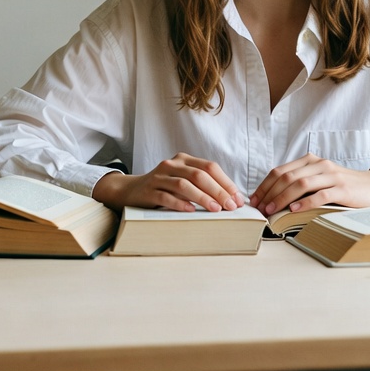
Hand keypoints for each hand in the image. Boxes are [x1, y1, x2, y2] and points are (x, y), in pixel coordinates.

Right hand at [92, 153, 243, 213]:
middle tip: (230, 206)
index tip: (238, 199)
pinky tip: (191, 211)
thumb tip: (230, 199)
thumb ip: (202, 185)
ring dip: (202, 197)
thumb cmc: (164, 188)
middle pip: (199, 175)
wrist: (131, 190)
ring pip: (184, 184)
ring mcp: (159, 176)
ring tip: (215, 209)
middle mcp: (172, 164)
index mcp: (184, 159)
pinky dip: (180, 203)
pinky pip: (166, 196)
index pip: (210, 167)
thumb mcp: (183, 181)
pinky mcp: (148, 190)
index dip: (226, 182)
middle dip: (218, 191)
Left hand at [249, 154, 369, 215]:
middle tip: (260, 208)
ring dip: (283, 198)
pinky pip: (321, 194)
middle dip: (270, 193)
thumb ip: (300, 183)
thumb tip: (272, 198)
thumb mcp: (318, 179)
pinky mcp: (342, 188)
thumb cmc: (341, 186)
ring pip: (301, 183)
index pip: (280, 171)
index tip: (255, 200)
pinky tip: (294, 210)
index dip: (265, 185)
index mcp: (310, 160)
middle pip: (287, 176)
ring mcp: (331, 175)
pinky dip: (305, 202)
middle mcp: (319, 164)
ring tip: (272, 210)